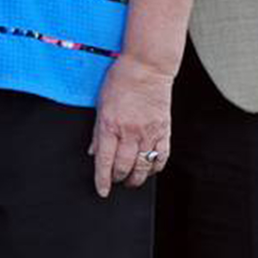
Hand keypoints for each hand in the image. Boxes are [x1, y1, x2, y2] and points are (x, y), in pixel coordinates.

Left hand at [89, 55, 172, 197]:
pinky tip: (150, 170)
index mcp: (110, 125)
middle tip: (116, 181)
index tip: (102, 191)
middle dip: (118, 179)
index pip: (105, 161)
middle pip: (124, 167)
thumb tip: (94, 152)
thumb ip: (98, 132)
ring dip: (136, 179)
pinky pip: (162, 157)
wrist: (146, 67)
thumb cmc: (120, 81)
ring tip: (131, 181)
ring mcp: (149, 132)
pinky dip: (155, 168)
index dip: (103, 180)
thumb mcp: (101, 105)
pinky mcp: (164, 130)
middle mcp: (129, 132)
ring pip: (143, 167)